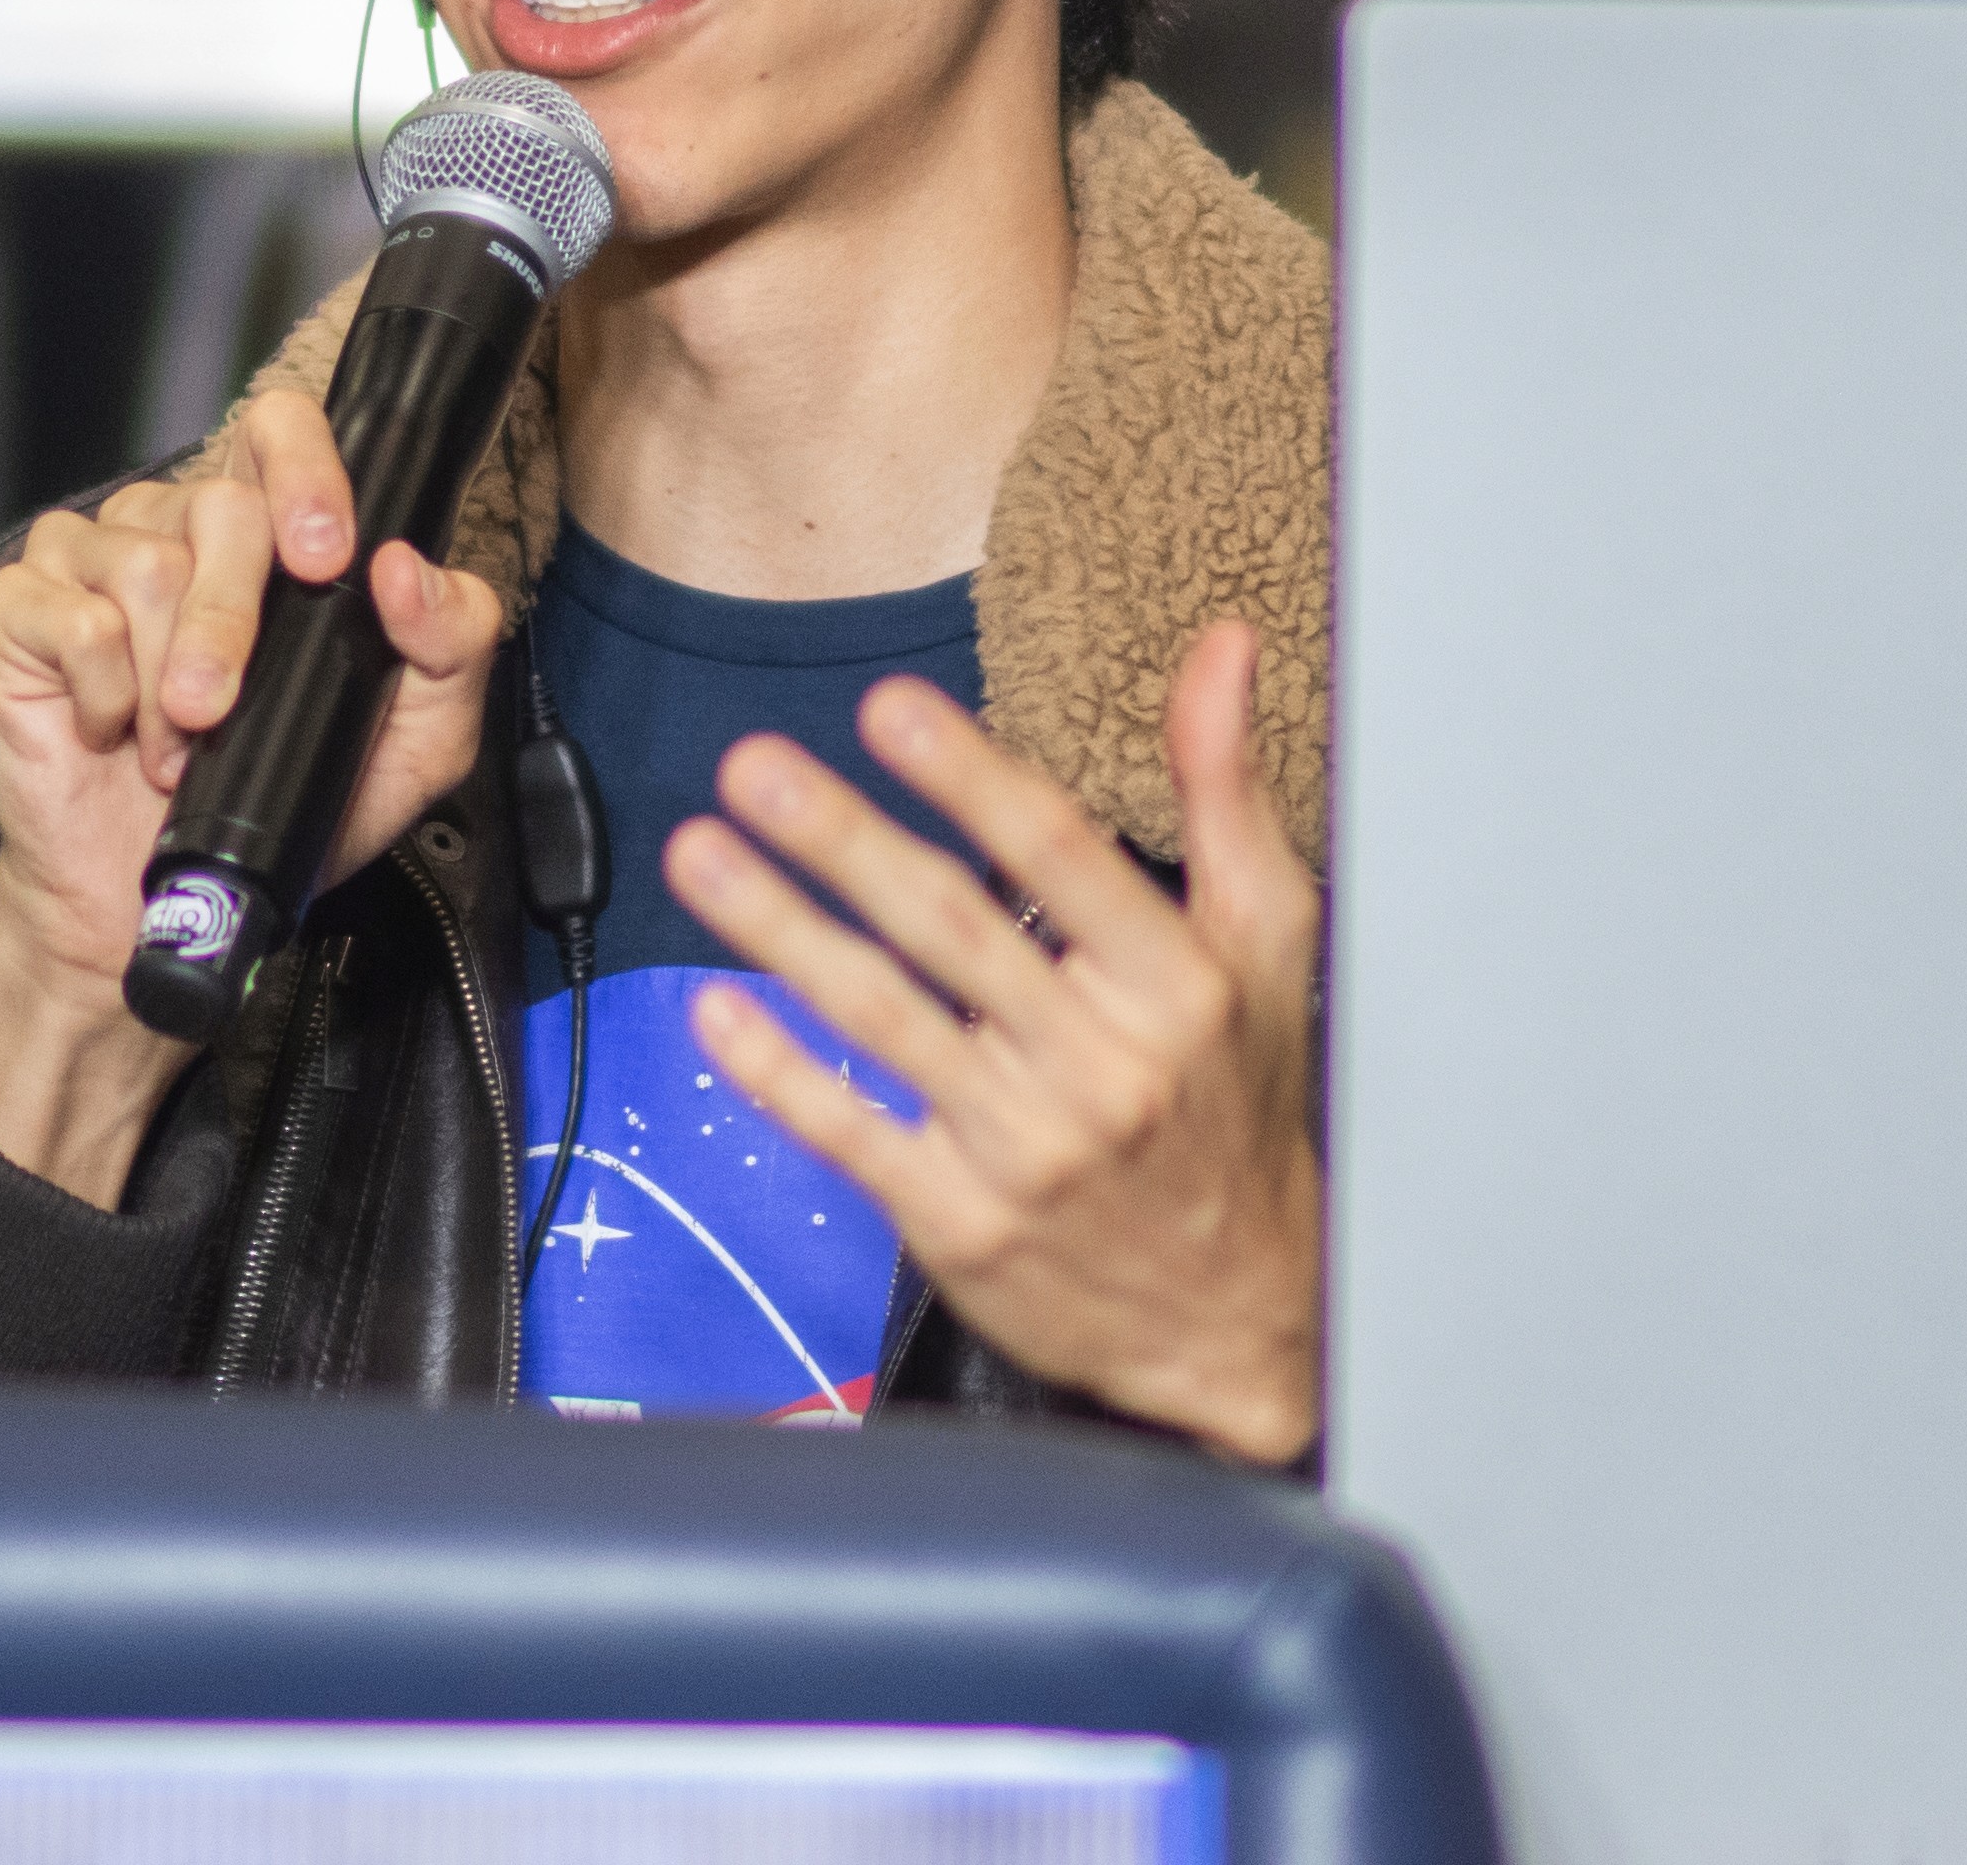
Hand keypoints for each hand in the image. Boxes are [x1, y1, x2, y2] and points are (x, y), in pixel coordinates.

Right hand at [0, 378, 507, 1200]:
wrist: (161, 903)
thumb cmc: (280, 805)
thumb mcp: (411, 746)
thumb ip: (452, 650)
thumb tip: (407, 572)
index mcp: (267, 534)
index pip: (282, 430)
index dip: (306, 471)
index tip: (326, 557)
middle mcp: (177, 527)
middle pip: (218, 507)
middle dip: (233, 621)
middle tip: (219, 709)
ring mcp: (92, 559)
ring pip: (144, 563)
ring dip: (167, 680)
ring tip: (174, 746)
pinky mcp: (21, 610)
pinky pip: (71, 618)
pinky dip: (102, 691)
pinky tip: (108, 728)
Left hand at [671, 620, 1322, 1464]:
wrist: (1238, 1315)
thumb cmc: (1240, 1104)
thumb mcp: (1265, 942)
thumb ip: (1225, 790)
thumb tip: (1220, 650)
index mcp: (1174, 985)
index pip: (1060, 858)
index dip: (969, 778)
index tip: (889, 706)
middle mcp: (1099, 1066)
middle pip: (950, 929)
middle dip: (841, 838)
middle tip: (755, 765)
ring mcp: (1025, 1152)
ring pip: (882, 1018)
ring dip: (779, 928)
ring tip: (701, 852)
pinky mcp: (963, 1224)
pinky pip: (850, 1133)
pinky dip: (775, 1071)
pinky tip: (714, 1006)